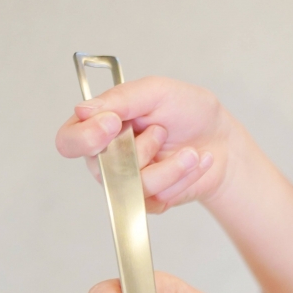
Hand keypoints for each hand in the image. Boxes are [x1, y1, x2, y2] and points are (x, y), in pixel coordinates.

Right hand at [55, 76, 234, 212]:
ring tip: (189, 149)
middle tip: (161, 131)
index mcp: (99, 125)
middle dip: (139, 150)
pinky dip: (182, 177)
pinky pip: (156, 197)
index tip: (113, 123)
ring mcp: (127, 181)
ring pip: (133, 185)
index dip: (86, 136)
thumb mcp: (157, 92)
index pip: (69, 140)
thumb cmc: (189, 111)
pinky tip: (194, 162)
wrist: (224, 140)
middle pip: (100, 168)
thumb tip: (83, 109)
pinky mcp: (149, 200)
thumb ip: (121, 98)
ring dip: (170, 165)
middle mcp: (107, 156)